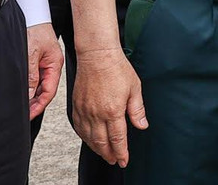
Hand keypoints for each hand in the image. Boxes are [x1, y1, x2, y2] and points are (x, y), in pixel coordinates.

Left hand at [26, 22, 62, 119]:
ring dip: (31, 96)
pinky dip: (29, 88)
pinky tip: (24, 93)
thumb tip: (29, 95)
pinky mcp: (38, 62)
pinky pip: (35, 79)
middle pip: (45, 91)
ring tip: (23, 106)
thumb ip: (31, 76)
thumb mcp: (31, 55)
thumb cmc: (36, 31)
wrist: (33, 17)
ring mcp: (45, 64)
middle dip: (35, 103)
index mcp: (55, 65)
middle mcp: (52, 66)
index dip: (40, 105)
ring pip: (39, 86)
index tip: (30, 114)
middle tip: (25, 114)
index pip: (49, 91)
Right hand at [72, 48, 146, 167]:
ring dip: (97, 148)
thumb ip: (137, 109)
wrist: (97, 55)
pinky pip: (79, 128)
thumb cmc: (117, 68)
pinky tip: (90, 139)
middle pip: (101, 142)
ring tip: (105, 154)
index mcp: (113, 110)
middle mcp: (96, 113)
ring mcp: (84, 111)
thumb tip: (141, 125)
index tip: (124, 160)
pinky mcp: (76, 106)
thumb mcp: (135, 88)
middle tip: (115, 160)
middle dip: (109, 154)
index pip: (117, 138)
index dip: (121, 152)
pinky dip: (85, 137)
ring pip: (88, 137)